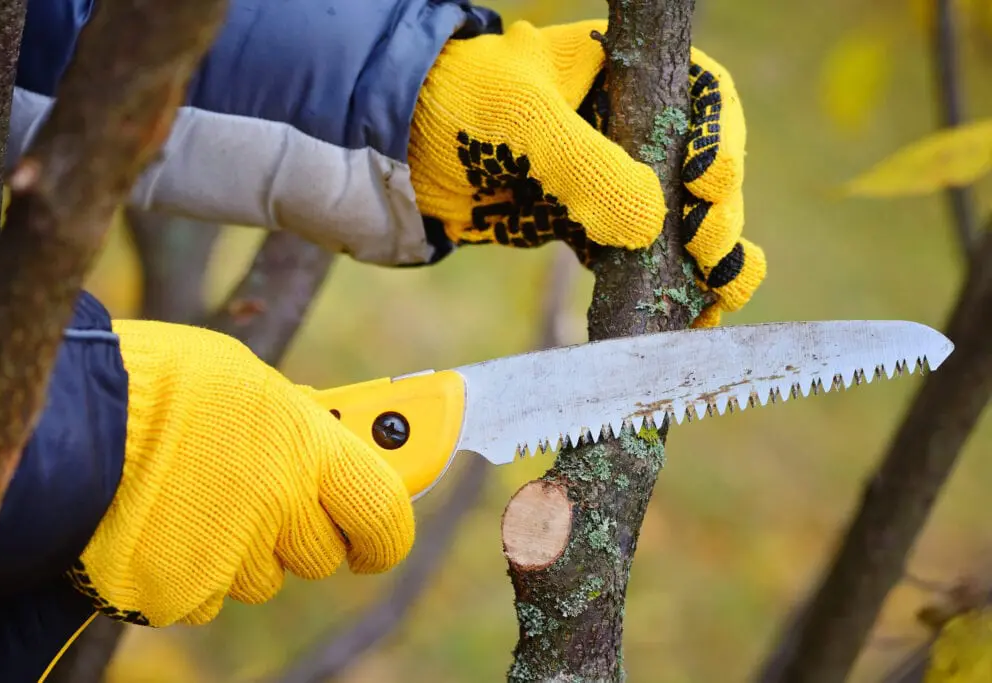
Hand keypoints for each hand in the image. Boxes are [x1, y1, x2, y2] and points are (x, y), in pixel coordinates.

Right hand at [67, 321, 414, 627]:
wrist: (75, 418)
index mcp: (308, 450)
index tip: (379, 537)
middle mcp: (280, 509)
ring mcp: (230, 557)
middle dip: (304, 534)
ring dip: (244, 549)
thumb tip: (323, 436)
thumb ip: (297, 424)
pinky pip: (206, 594)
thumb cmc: (164, 382)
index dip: (387, 531)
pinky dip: (192, 569)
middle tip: (270, 504)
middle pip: (322, 555)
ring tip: (195, 497)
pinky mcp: (181, 593)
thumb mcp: (250, 382)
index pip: (386, 512)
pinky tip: (162, 524)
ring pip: (261, 578)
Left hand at [408, 20, 764, 325]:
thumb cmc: (460, 109)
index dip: (720, 143)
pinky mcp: (588, 228)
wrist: (398, 155)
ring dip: (705, 261)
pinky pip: (640, 257)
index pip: (705, 100)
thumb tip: (654, 225)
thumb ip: (589, 168)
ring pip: (681, 220)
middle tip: (706, 251)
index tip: (704, 185)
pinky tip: (684, 314)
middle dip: (719, 214)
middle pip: (704, 170)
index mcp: (626, 75)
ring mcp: (612, 180)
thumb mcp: (526, 123)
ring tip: (716, 301)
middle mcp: (631, 128)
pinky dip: (661, 285)